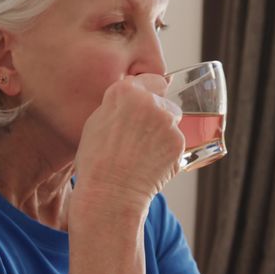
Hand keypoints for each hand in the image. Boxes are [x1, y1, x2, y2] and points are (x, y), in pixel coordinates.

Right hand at [73, 74, 184, 209]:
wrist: (110, 193)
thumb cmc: (96, 163)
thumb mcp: (96, 123)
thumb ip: (117, 104)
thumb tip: (131, 100)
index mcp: (125, 91)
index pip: (150, 80)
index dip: (148, 95)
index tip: (144, 108)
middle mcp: (150, 101)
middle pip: (164, 101)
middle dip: (157, 115)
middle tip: (140, 138)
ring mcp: (167, 121)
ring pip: (172, 122)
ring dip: (164, 132)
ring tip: (143, 153)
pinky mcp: (179, 142)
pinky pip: (177, 142)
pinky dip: (168, 152)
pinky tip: (150, 164)